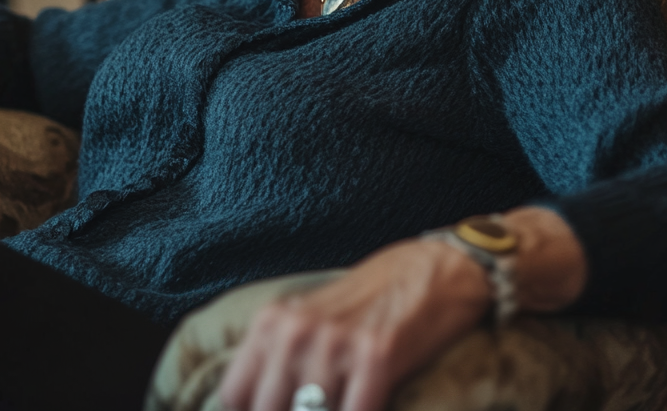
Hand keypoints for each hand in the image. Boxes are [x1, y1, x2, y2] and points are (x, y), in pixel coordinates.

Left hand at [218, 239, 490, 410]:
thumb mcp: (310, 320)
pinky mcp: (376, 357)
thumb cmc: (371, 301)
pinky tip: (368, 405)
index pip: (234, 395)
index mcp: (272, 322)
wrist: (433, 270)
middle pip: (267, 410)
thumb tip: (259, 405)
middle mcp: (296, 331)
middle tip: (320, 406)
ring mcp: (335, 344)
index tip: (278, 410)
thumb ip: (280, 359)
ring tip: (343, 401)